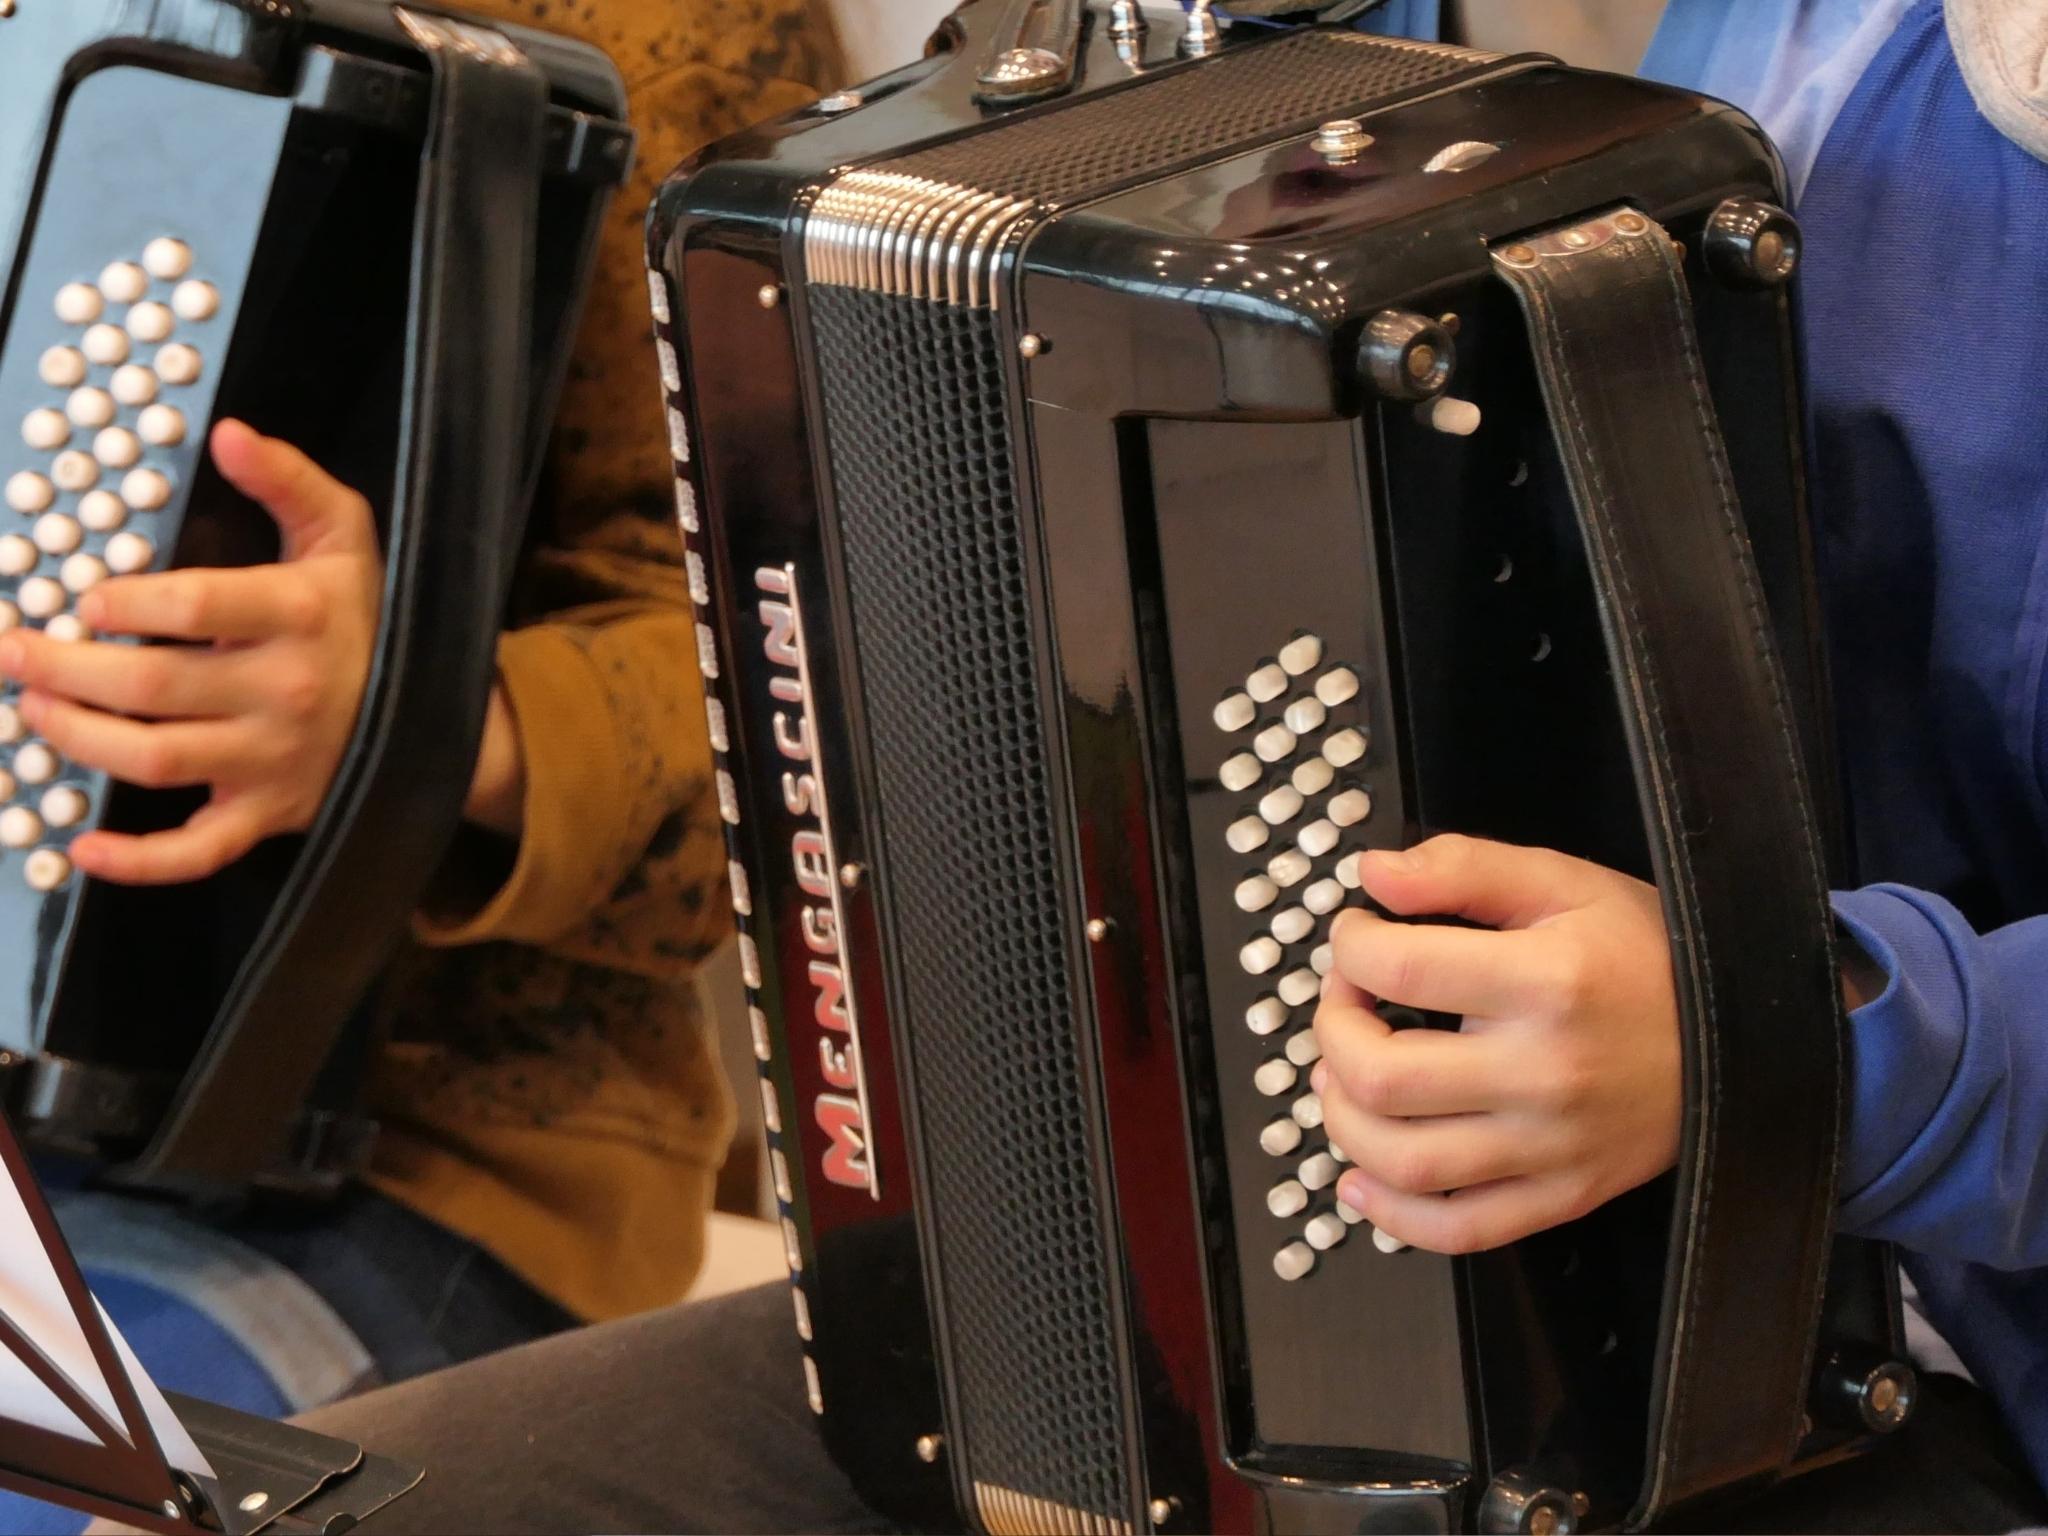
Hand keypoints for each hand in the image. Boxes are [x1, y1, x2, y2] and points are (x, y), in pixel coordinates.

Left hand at [0, 420, 382, 882]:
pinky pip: (200, 852)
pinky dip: (139, 863)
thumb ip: (288, 480)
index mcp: (300, 616)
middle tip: (13, 651)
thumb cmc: (364, 616)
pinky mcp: (268, 813)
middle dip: (66, 669)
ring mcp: (275, 761)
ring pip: (155, 759)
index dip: (127, 602)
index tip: (83, 597)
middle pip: (153, 686)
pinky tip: (83, 848)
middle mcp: (286, 692)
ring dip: (77, 738)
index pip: (198, 607)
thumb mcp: (344, 535)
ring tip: (32, 710)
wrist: (436, 716)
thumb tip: (226, 431)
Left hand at [1311, 834, 1681, 1254]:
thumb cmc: (1649, 955)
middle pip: (1382, 1076)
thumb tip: (1373, 875)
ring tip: (1342, 1078)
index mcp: (1544, 982)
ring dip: (1344, 1120)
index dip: (1350, 949)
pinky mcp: (1564, 1196)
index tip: (1358, 938)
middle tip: (1346, 1004)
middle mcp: (1544, 1072)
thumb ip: (1463, 868)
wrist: (1751, 1033)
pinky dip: (1393, 1214)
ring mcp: (1552, 1146)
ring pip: (1405, 1161)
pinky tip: (1363, 1174)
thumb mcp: (1564, 883)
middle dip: (1333, 1033)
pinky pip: (1458, 1230)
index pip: (1398, 970)